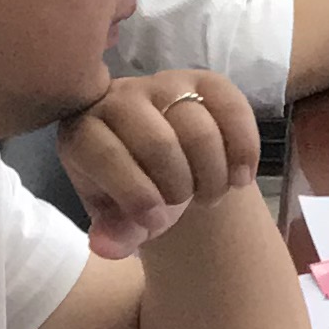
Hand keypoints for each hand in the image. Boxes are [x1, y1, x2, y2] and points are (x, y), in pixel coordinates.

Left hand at [49, 70, 262, 260]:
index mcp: (84, 131)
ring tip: (212, 196)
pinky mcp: (205, 81)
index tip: (155, 222)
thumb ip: (114, 234)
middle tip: (187, 205)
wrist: (170, 165)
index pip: (105, 154)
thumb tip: (107, 247)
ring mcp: (164, 85)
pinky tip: (242, 179)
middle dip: (180, 186)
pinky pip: (233, 110)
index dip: (134, 193)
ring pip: (198, 128)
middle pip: (157, 142)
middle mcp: (119, 98)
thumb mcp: (120, 218)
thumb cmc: (136, 190)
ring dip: (213, 174)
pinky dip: (244, 151)